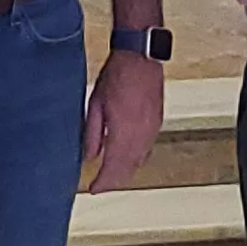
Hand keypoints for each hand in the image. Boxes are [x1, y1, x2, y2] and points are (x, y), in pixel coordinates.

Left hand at [82, 49, 164, 192]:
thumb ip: (92, 133)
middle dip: (114, 181)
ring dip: (125, 171)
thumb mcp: (95, 103)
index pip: (113, 168)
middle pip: (128, 169)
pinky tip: (126, 156)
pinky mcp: (157, 122)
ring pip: (140, 161)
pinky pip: (147, 149)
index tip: (93, 190)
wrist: (140, 55)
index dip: (103, 183)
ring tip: (110, 174)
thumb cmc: (116, 74)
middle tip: (100, 186)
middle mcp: (141, 134)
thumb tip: (89, 156)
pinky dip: (136, 158)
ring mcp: (152, 129)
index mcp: (124, 131)